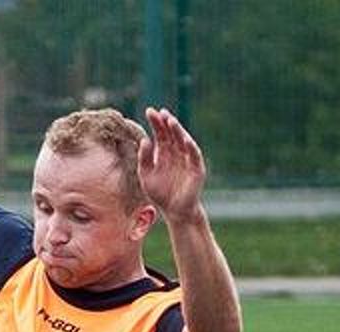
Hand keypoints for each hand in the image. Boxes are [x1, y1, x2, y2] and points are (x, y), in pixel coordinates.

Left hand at [139, 107, 205, 221]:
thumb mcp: (146, 176)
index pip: (160, 134)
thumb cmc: (160, 193)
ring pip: (183, 140)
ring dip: (178, 130)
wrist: (174, 211)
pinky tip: (184, 139)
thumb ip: (144, 159)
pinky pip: (194, 155)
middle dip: (165, 123)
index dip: (156, 123)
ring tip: (171, 121)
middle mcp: (176, 153)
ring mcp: (187, 159)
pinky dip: (190, 147)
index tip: (149, 111)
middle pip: (171, 134)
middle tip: (159, 112)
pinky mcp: (196, 168)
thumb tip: (144, 140)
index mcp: (164, 153)